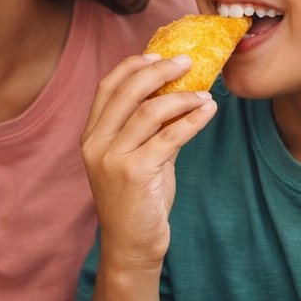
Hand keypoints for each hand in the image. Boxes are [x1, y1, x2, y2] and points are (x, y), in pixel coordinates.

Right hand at [80, 53, 216, 272]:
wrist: (132, 246)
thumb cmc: (138, 202)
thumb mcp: (141, 158)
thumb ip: (153, 129)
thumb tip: (181, 95)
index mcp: (91, 136)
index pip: (108, 86)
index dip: (134, 65)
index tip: (159, 54)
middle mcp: (96, 144)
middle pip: (127, 91)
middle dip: (160, 70)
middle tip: (188, 61)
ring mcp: (112, 159)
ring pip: (150, 111)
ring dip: (182, 97)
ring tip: (205, 93)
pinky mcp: (134, 173)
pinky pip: (169, 136)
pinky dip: (193, 120)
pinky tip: (209, 111)